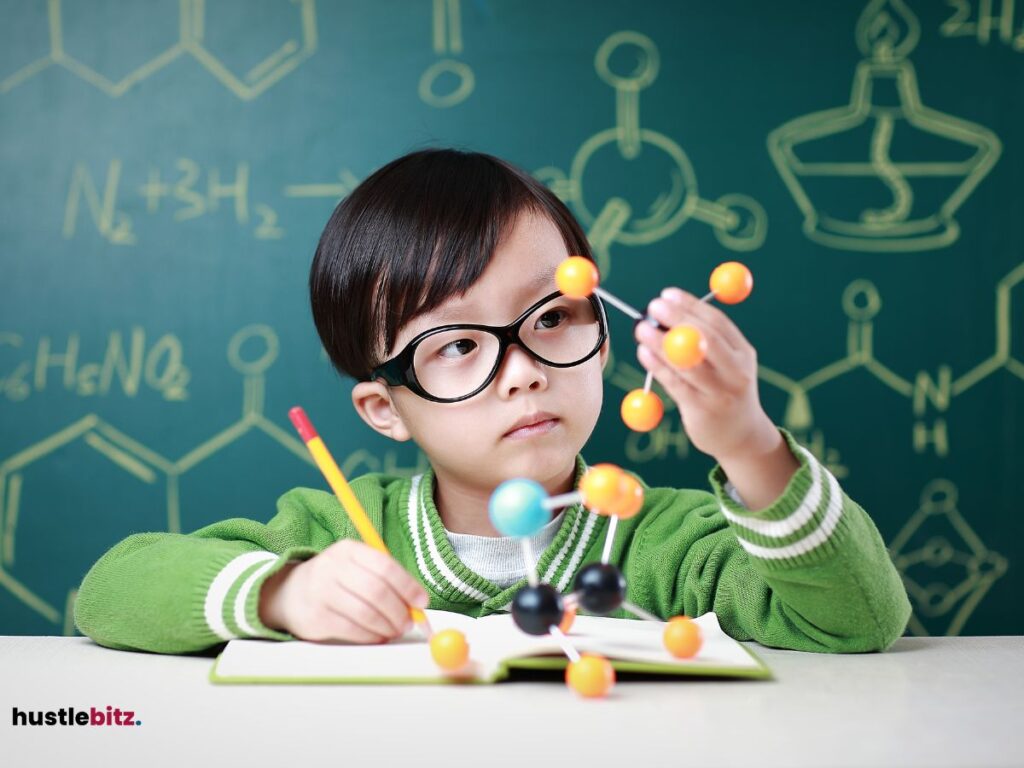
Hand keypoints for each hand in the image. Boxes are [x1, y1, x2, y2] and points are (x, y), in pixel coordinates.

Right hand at [258, 539, 429, 643]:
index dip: (408, 586)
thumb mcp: (356, 567)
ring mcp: (321, 592)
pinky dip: (371, 636)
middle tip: (409, 622)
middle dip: (399, 611)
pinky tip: (377, 636)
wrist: (288, 593)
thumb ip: (386, 579)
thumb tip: (417, 603)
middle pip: (376, 591)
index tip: (421, 602)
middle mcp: (332, 567)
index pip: (385, 566)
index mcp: (348, 550)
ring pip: (365, 613)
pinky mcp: (315, 618)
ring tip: (395, 630)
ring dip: (387, 626)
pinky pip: (352, 630)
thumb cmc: (336, 580)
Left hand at [634, 286, 775, 462]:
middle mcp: (737, 371)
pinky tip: (643, 353)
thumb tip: (668, 311)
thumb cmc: (724, 390)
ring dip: (660, 342)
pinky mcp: (702, 409)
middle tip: (653, 306)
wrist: (740, 436)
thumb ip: (704, 341)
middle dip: (678, 318)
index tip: (668, 294)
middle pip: (705, 338)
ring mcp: (721, 392)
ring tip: (640, 329)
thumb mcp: (726, 364)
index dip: (691, 306)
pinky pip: (675, 383)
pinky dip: (656, 366)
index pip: (718, 322)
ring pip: (687, 362)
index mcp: (743, 353)